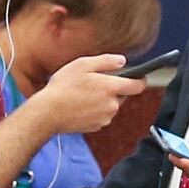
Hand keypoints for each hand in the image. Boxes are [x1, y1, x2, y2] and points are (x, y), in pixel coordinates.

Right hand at [25, 52, 145, 138]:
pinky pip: (102, 115)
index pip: (138, 86)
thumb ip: (106, 61)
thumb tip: (122, 61)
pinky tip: (80, 105)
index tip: (139, 77)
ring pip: (111, 106)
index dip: (140, 80)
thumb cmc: (63, 87)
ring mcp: (105, 118)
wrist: (48, 112)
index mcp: (111, 88)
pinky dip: (95, 110)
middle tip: (93, 83)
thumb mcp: (82, 64)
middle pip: (122, 95)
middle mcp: (112, 105)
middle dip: (112, 89)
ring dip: (103, 100)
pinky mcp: (97, 126)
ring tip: (83, 95)